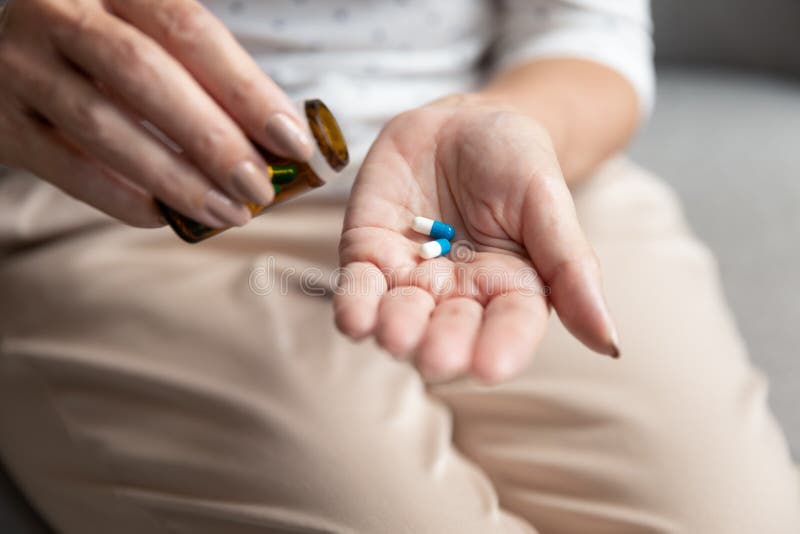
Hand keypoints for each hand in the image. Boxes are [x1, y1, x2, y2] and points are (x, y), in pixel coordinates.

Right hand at [0, 0, 312, 227]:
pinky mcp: (2, 120)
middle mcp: (60, 12)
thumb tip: (280, 142)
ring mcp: (21, 64)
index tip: (293, 142)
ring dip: (176, 179)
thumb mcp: (155, 38)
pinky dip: (122, 198)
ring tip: (228, 212)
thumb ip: (209, 77)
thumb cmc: (110, 54)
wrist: (12, 55)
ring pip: (104, 126)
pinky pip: (66, 168)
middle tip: (260, 188)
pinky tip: (166, 216)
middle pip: (143, 75)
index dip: (246, 90)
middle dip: (212, 140)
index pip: (189, 30)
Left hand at [335, 95, 618, 382]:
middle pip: (451, 330)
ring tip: (395, 334)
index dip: (502, 348)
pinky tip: (353, 319)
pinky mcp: (369, 253)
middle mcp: (460, 294)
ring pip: (401, 316)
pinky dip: (354, 304)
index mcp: (512, 289)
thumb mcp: (548, 200)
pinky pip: (359, 286)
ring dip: (396, 329)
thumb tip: (610, 343)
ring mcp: (412, 277)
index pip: (511, 328)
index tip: (491, 367)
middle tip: (437, 358)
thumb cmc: (516, 159)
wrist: (463, 120)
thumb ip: (570, 266)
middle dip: (442, 345)